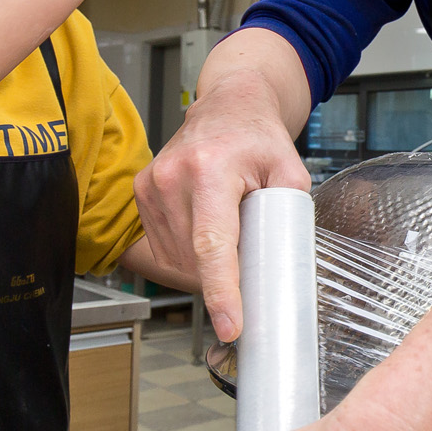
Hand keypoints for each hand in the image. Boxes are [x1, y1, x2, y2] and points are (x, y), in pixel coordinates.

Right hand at [135, 62, 308, 341]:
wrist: (228, 105)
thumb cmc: (258, 136)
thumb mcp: (290, 168)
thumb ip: (290, 211)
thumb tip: (284, 258)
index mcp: (211, 169)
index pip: (213, 244)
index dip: (221, 290)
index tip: (231, 325)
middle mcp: (173, 177)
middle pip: (194, 259)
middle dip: (222, 280)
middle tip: (251, 268)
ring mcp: (151, 186)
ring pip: (176, 259)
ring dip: (203, 268)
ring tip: (230, 238)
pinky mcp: (141, 194)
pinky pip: (163, 247)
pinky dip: (187, 256)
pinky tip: (206, 236)